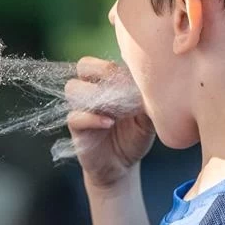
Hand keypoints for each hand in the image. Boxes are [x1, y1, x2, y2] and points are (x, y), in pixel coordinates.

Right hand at [65, 57, 154, 189]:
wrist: (123, 164)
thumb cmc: (135, 136)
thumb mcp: (147, 118)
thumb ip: (148, 101)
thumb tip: (152, 86)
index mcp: (108, 82)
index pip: (105, 60)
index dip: (117, 67)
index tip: (134, 81)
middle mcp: (92, 90)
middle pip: (84, 65)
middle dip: (102, 71)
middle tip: (121, 87)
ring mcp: (82, 108)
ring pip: (72, 88)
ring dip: (94, 94)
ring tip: (116, 108)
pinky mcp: (77, 128)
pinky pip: (75, 116)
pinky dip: (92, 118)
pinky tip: (109, 123)